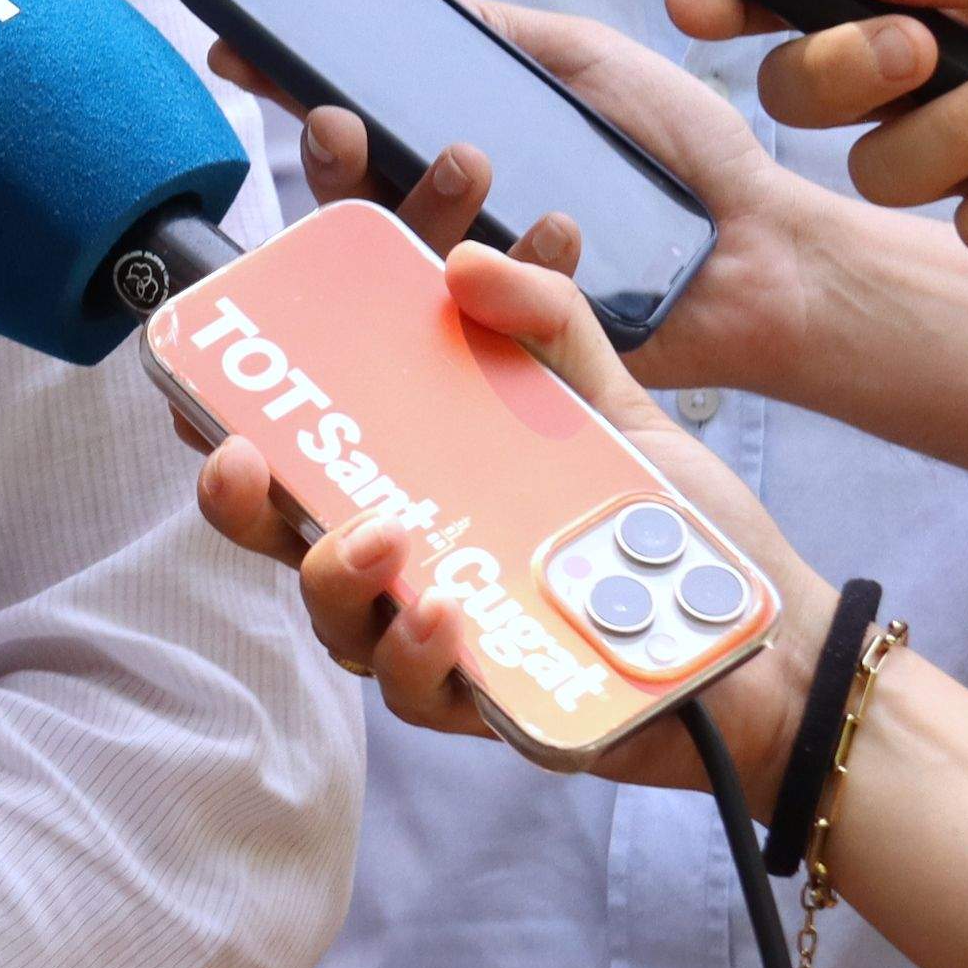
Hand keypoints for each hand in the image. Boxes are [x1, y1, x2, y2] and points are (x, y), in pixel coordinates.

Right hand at [192, 244, 835, 813]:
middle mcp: (404, 562)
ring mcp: (434, 637)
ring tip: (384, 535)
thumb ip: (548, 319)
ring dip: (337, 573)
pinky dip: (420, 650)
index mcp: (413, 481)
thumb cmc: (669, 520)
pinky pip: (420, 690)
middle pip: (280, 535)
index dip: (228, 414)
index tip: (205, 374)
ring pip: (335, 616)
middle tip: (240, 456)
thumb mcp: (611, 399)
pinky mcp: (484, 706)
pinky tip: (447, 612)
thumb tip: (466, 260)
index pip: (297, 447)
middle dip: (237, 497)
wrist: (761, 632)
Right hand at [212, 3, 836, 400]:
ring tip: (472, 160)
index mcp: (459, 158)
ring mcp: (476, 298)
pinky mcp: (510, 355)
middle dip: (332, 158)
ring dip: (418, 203)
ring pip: (394, 267)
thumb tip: (424, 8)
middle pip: (352, 203)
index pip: (357, 132)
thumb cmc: (690, 156)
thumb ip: (506, 33)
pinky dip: (494, 274)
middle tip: (341, 122)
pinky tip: (541, 238)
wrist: (767, 248)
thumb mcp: (590, 61)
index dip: (298, 99)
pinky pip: (466, 327)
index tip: (249, 62)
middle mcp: (453, 230)